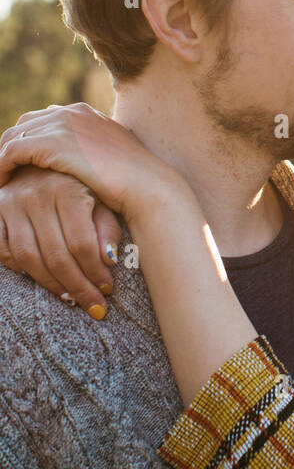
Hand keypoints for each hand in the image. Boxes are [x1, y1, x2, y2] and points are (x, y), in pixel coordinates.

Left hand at [0, 103, 179, 219]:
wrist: (147, 187)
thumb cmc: (133, 182)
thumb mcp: (109, 158)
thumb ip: (89, 152)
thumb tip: (80, 164)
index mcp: (83, 112)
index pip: (42, 120)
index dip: (28, 142)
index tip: (21, 166)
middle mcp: (70, 111)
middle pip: (24, 125)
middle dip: (10, 148)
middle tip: (5, 174)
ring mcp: (61, 124)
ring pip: (13, 137)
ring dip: (2, 160)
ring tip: (0, 183)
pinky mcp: (51, 143)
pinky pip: (11, 152)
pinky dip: (1, 168)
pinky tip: (2, 186)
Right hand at [0, 166, 122, 317]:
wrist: (41, 162)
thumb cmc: (80, 185)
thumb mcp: (100, 199)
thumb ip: (107, 228)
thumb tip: (109, 260)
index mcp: (67, 189)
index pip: (81, 243)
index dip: (95, 272)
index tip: (107, 290)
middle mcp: (35, 195)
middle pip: (55, 255)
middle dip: (77, 286)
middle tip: (94, 305)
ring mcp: (11, 204)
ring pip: (28, 258)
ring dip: (50, 284)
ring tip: (71, 298)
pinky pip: (4, 251)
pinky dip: (21, 270)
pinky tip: (41, 279)